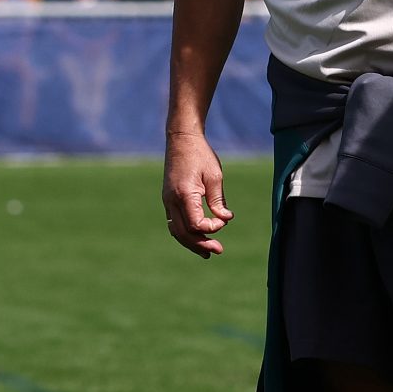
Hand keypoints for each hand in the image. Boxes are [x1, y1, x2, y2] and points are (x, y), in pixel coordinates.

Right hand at [162, 129, 233, 256]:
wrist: (181, 139)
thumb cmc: (200, 155)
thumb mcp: (215, 176)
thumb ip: (217, 201)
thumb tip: (225, 220)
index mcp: (184, 194)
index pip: (195, 224)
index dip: (211, 228)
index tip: (224, 220)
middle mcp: (171, 200)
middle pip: (183, 233)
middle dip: (200, 244)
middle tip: (217, 251)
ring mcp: (167, 200)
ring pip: (176, 230)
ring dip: (191, 242)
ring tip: (206, 252)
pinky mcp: (168, 199)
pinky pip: (174, 222)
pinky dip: (184, 233)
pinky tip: (196, 237)